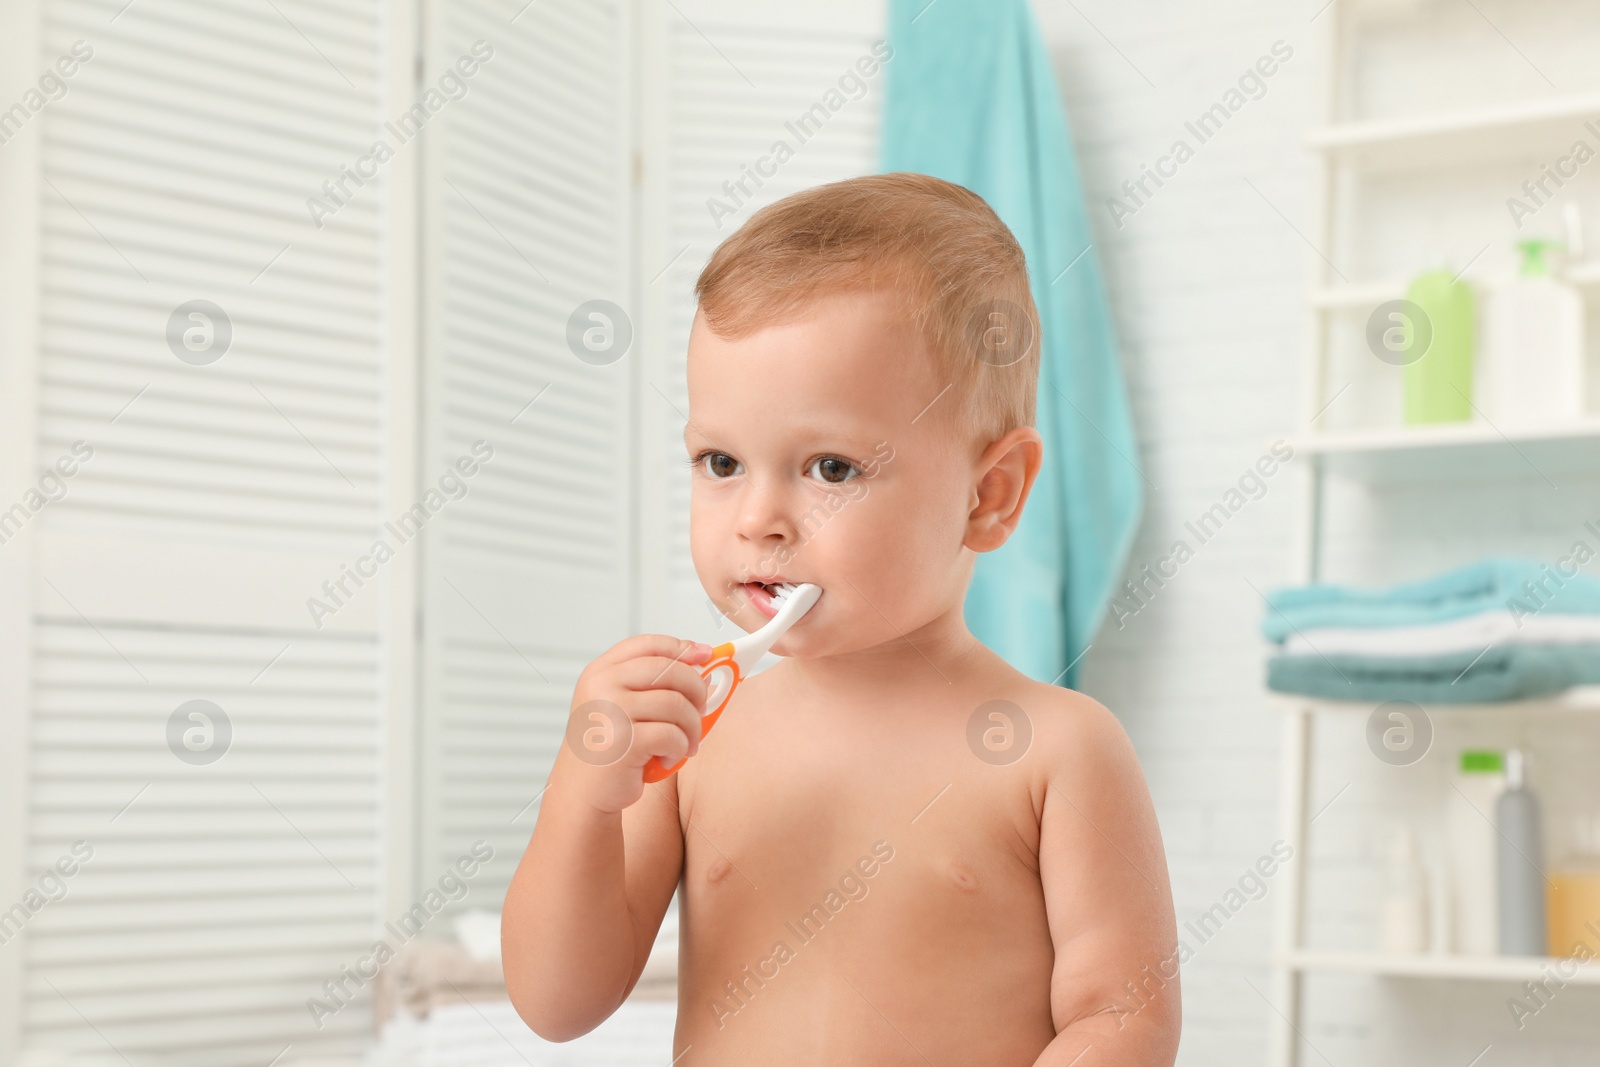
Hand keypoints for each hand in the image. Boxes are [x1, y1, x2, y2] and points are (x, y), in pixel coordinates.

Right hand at [560, 635, 712, 812]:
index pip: (648, 645)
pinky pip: (672, 735)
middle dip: (697, 690)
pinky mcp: (624, 741)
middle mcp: (602, 685)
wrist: (582, 790)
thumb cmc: (609, 746)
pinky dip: (679, 748)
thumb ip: (653, 683)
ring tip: (687, 742)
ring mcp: (611, 712)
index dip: (682, 647)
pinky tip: (668, 758)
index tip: (705, 655)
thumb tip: (703, 667)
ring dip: (692, 727)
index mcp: (600, 671)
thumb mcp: (621, 704)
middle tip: (702, 709)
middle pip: (670, 670)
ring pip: (676, 704)